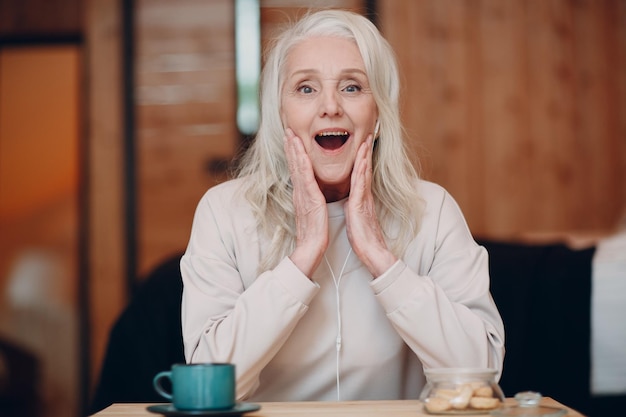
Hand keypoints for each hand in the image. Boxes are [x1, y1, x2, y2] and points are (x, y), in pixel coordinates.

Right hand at [284, 128, 328, 276]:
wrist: (310, 249)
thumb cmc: (313, 235)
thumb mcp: (312, 214)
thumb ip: (310, 203)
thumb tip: (310, 196)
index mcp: (302, 195)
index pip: (297, 170)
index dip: (293, 154)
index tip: (291, 139)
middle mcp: (300, 192)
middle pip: (294, 164)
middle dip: (291, 146)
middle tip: (288, 129)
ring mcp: (303, 194)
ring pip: (297, 167)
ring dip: (294, 149)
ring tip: (291, 133)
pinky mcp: (309, 198)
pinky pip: (305, 176)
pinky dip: (302, 162)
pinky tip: (301, 151)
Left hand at [345, 134, 396, 276]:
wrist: (372, 253)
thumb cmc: (363, 238)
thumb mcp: (357, 217)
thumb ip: (356, 206)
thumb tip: (354, 200)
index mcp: (361, 198)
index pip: (361, 174)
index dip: (361, 159)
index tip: (361, 144)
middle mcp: (364, 196)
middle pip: (365, 169)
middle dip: (365, 151)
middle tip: (366, 134)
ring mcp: (364, 200)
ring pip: (364, 173)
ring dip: (365, 156)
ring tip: (365, 140)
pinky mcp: (361, 207)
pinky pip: (361, 186)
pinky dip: (362, 172)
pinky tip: (362, 162)